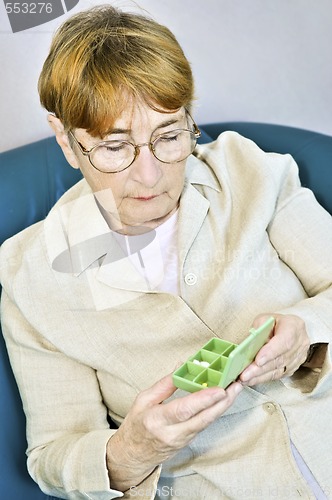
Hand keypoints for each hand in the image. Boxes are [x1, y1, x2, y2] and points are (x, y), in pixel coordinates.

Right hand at [106, 373, 242, 489]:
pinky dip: (215, 412)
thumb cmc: (136, 425)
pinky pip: (204, 425)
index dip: (203, 400)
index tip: (219, 389)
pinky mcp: (188, 442)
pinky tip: (224, 401)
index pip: (184, 410)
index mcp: (157, 420)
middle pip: (202, 419)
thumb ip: (164, 385)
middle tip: (235, 386)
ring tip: (235, 389)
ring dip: (223, 406)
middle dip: (222, 402)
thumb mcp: (143, 400)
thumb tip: (181, 366)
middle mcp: (172, 433)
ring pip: (207, 422)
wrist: (132, 455)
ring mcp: (182, 440)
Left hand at [240, 313, 309, 385]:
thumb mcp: (264, 319)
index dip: (270, 353)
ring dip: (259, 376)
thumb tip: (247, 347)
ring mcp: (299, 357)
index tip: (257, 361)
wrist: (291, 328)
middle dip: (259, 369)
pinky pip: (278, 375)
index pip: (284, 342)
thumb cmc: (275, 323)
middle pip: (279, 360)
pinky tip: (251, 380)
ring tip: (244, 379)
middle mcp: (300, 344)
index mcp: (294, 326)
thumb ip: (257, 330)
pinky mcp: (294, 368)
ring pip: (278, 370)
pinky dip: (263, 378)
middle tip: (244, 375)